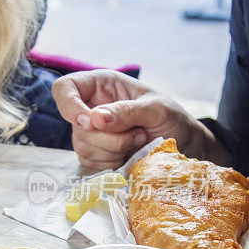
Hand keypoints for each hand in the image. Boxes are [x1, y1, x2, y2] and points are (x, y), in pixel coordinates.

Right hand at [51, 69, 225, 169]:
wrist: (183, 147)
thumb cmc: (172, 118)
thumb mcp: (157, 109)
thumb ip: (127, 111)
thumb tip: (94, 119)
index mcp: (100, 86)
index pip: (64, 88)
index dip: (69, 104)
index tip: (89, 122)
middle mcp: (89, 108)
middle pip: (76, 124)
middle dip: (108, 135)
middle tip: (138, 133)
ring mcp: (88, 134)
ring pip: (83, 146)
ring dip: (114, 150)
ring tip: (138, 142)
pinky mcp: (93, 155)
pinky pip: (91, 163)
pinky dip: (113, 163)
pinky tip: (129, 156)